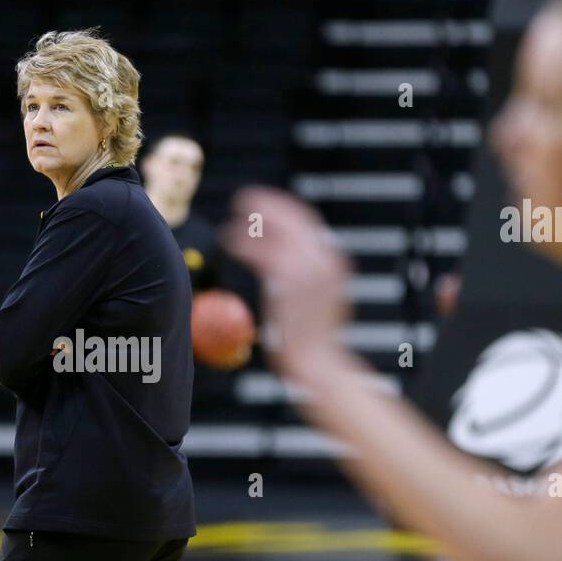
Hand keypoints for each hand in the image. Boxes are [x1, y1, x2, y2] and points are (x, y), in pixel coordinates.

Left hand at [222, 186, 351, 378]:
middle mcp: (324, 259)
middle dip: (268, 204)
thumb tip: (291, 258)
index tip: (265, 205)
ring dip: (253, 219)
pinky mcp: (286, 281)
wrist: (316, 361)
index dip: (284, 210)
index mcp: (333, 261)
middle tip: (243, 199)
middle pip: (293, 218)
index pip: (308, 223)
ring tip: (234, 214)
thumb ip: (309, 273)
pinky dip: (242, 241)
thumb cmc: (314, 337)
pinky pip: (260, 252)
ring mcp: (306, 268)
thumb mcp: (321, 297)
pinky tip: (228, 238)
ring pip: (276, 231)